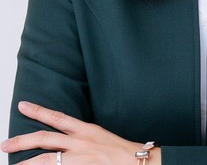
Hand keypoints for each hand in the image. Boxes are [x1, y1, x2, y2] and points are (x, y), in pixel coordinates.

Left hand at [1, 101, 161, 163]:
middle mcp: (79, 143)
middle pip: (44, 139)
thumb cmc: (119, 150)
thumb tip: (62, 139)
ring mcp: (78, 160)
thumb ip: (80, 136)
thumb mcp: (99, 135)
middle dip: (21, 141)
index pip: (56, 117)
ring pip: (45, 161)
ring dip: (25, 164)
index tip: (23, 105)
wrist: (137, 162)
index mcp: (84, 130)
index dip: (38, 111)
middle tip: (4, 144)